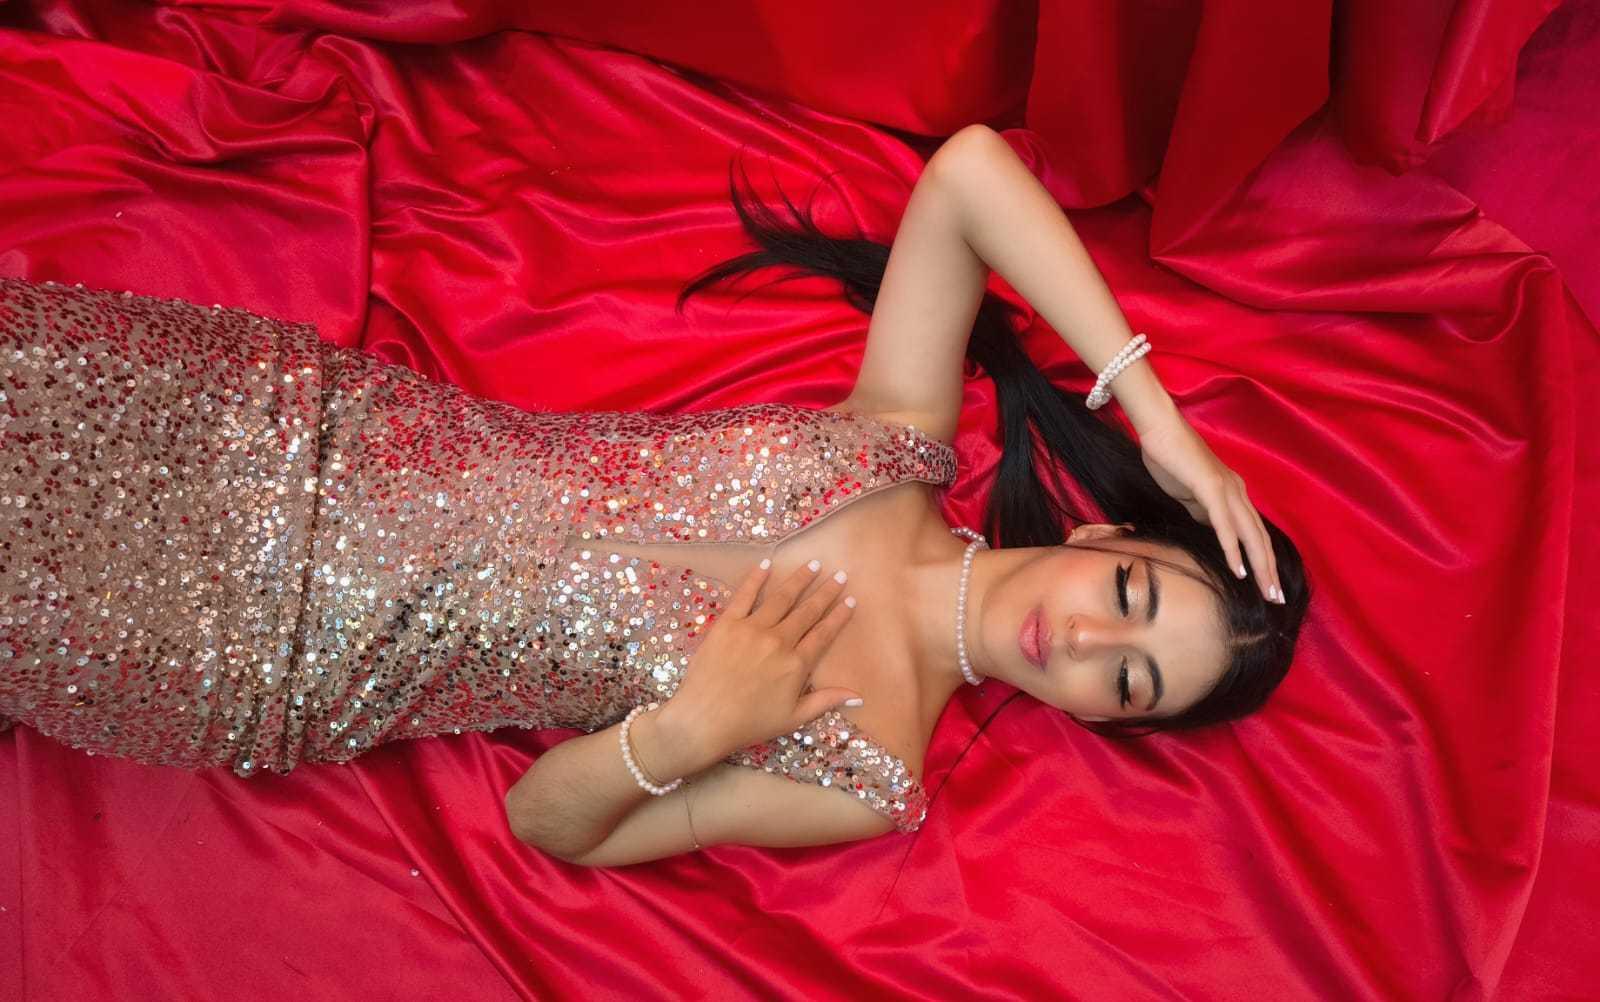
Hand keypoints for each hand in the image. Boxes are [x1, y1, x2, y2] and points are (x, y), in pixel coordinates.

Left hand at [661, 559, 860, 759]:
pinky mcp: (727, 624)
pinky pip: (744, 596)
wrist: (703, 720)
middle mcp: (778, 641)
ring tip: (812, 565)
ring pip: (781, 598)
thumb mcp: (793, 718)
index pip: (824, 634)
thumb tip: (858, 695)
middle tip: (839, 575)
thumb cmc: (749, 723)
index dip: (839, 616)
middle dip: (826, 592)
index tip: (851, 600)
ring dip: (799, 580)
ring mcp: (751, 630)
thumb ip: (825, 701)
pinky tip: (767, 564)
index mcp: (796, 665)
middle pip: (807, 611)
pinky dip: (756, 578)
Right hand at [1136, 410, 1282, 602]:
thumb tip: (1211, 529)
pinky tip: (1240, 570)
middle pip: (1260, 538)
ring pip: (1250, 535)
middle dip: (1270, 571)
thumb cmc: (1170, 457)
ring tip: (1267, 592)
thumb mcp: (1189, 493)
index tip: (1267, 585)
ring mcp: (1227, 490)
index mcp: (1233, 493)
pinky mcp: (1211, 489)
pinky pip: (1225, 525)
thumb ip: (1202, 511)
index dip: (1263, 559)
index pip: (1254, 532)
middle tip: (1277, 599)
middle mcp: (1237, 492)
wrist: (1159, 429)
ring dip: (1261, 566)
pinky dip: (1234, 550)